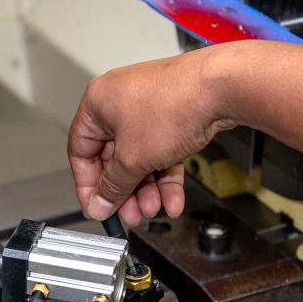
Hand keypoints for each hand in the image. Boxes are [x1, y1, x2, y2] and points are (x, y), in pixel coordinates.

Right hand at [67, 48, 233, 224]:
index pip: (81, 152)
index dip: (87, 185)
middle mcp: (119, 101)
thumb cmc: (174, 104)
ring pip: (139, 157)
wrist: (221, 88)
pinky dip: (166, 175)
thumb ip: (112, 185)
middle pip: (113, 157)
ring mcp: (147, 106)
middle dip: (124, 190)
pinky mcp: (171, 114)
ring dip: (146, 187)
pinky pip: (161, 150)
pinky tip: (172, 197)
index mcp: (97, 102)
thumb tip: (99, 202)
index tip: (98, 206)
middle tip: (129, 213)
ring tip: (154, 207)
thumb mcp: (133, 158)